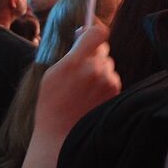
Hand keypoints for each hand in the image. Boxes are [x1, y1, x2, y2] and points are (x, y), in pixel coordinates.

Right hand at [18, 22, 120, 167]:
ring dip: (99, 70)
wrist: (61, 136)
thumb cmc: (51, 105)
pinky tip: (91, 95)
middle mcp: (95, 69)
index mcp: (75, 62)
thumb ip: (70, 52)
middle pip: (103, 48)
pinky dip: (104, 82)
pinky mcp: (115, 91)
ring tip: (83, 88)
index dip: (94, 31)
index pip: (98, 32)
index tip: (89, 36)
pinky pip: (112, 77)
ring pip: (108, 64)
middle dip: (94, 54)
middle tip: (80, 69)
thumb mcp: (52, 74)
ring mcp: (108, 80)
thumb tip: (84, 32)